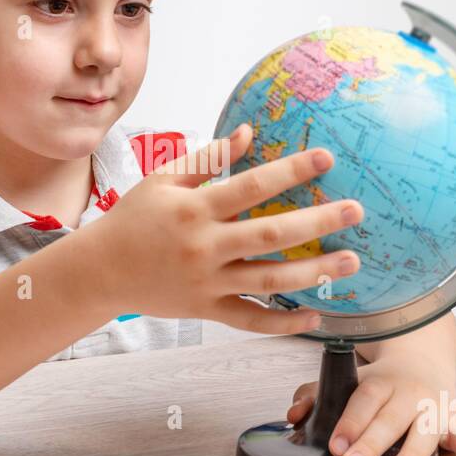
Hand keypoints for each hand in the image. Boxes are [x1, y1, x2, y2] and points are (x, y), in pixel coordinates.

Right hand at [87, 122, 364, 334]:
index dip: (290, 172)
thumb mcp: (163, 179)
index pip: (251, 186)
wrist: (100, 271)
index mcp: (194, 209)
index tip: (327, 160)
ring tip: (350, 261)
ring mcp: (207, 283)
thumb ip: (208, 157)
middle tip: (355, 211)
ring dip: (314, 273)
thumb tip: (250, 131)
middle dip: (317, 222)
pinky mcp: (206, 310)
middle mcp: (204, 247)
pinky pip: (251, 320)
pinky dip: (284, 323)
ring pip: (269, 281)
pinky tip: (316, 317)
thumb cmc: (133, 219)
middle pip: (270, 235)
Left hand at [285, 355, 455, 455]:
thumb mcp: (349, 379)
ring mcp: (436, 408)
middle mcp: (410, 394)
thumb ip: (317, 394)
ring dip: (414, 454)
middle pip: (390, 419)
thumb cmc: (381, 379)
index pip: (364, 400)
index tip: (335, 445)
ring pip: (426, 431)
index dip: (350, 422)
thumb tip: (294, 415)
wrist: (425, 358)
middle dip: (371, 443)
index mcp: (381, 382)